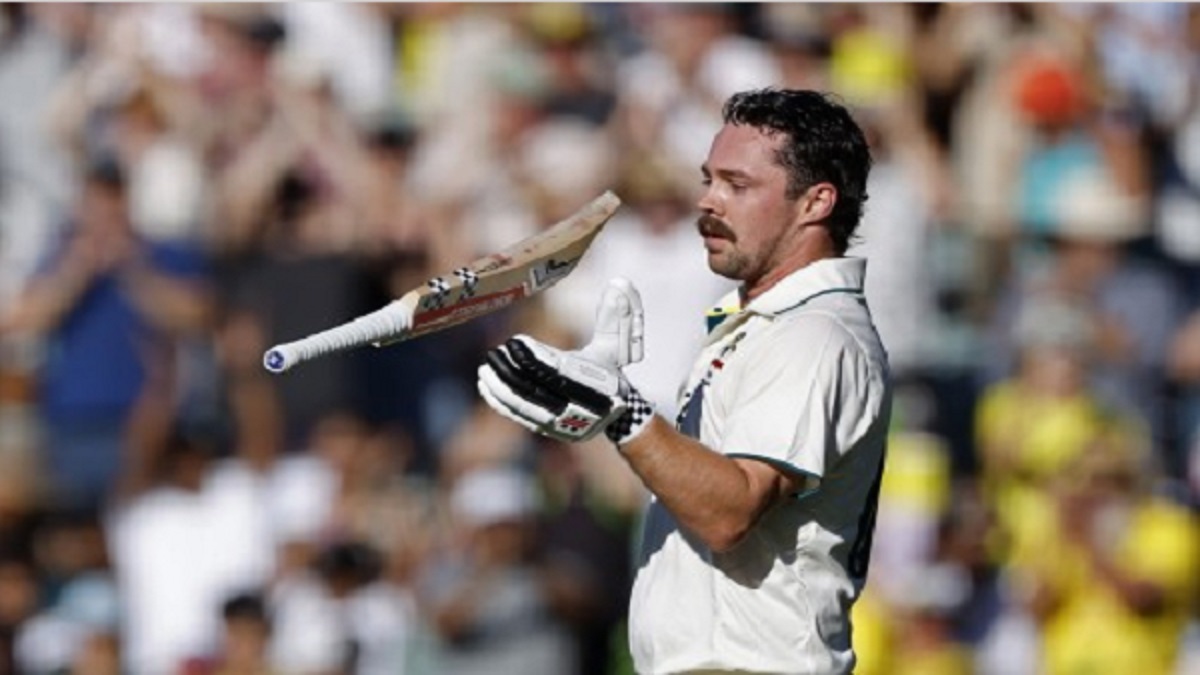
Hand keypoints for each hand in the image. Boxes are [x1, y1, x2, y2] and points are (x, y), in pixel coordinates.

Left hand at [477, 278, 654, 443]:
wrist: (617, 413)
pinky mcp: (547, 427)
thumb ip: (619, 315)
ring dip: (501, 387)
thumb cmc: (612, 371)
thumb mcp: (620, 343)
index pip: (560, 370)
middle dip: (512, 371)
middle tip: (493, 353)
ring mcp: (561, 419)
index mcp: (594, 383)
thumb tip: (619, 282)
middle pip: (538, 389)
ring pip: (525, 405)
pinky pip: (520, 415)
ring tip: (485, 368)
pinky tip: (486, 385)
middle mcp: (577, 404)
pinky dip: (501, 401)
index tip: (516, 342)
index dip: (537, 357)